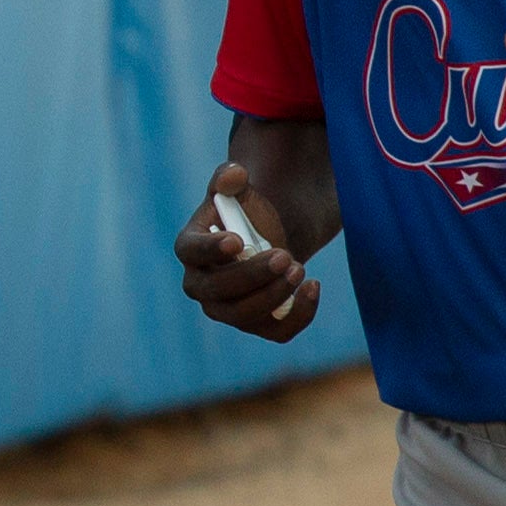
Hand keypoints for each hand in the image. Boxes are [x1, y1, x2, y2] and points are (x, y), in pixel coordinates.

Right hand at [175, 159, 321, 340]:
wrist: (266, 238)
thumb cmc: (244, 212)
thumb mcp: (237, 189)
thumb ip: (230, 177)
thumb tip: (235, 174)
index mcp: (191, 248)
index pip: (191, 252)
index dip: (210, 249)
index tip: (236, 240)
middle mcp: (201, 285)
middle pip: (218, 290)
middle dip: (252, 276)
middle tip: (285, 255)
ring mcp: (227, 310)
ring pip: (244, 316)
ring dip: (274, 295)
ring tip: (300, 268)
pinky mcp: (257, 324)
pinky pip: (275, 331)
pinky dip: (298, 315)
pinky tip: (314, 287)